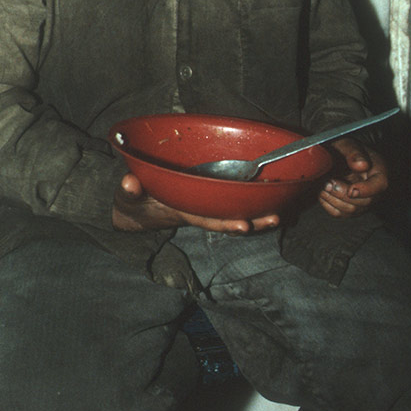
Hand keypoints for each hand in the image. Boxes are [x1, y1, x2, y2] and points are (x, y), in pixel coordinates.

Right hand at [112, 173, 280, 233]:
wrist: (136, 207)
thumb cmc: (134, 202)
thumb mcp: (128, 198)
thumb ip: (128, 191)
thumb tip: (129, 183)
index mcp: (184, 212)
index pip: (208, 220)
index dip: (226, 223)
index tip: (244, 226)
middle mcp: (200, 211)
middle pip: (230, 218)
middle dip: (254, 221)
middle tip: (276, 219)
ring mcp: (206, 204)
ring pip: (236, 210)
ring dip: (258, 212)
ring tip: (282, 211)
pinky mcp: (208, 195)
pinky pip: (232, 198)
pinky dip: (251, 198)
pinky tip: (270, 194)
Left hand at [318, 137, 387, 217]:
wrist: (338, 156)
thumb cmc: (345, 150)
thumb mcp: (348, 145)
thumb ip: (354, 153)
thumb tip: (361, 165)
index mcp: (379, 172)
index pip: (380, 185)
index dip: (365, 190)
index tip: (351, 190)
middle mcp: (374, 190)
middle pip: (364, 202)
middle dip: (342, 194)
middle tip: (328, 182)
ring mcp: (362, 201)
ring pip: (351, 211)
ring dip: (333, 199)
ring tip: (323, 185)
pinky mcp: (350, 208)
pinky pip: (340, 214)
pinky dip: (328, 204)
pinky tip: (322, 192)